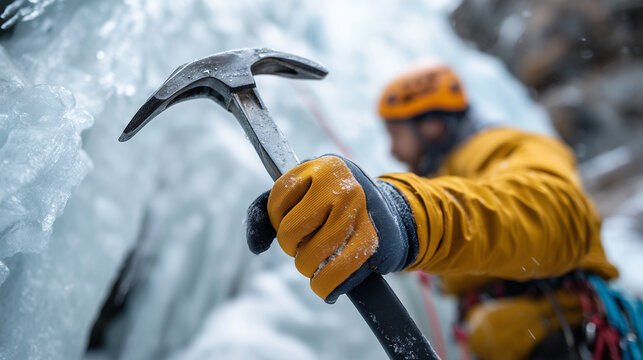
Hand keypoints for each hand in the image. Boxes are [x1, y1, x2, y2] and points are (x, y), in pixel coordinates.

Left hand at [246, 155, 417, 302]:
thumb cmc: (335, 207)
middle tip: (305, 244)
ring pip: (312, 256)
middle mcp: (342, 185)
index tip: (291, 220)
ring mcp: (360, 212)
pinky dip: (326, 285)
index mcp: (322, 167)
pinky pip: (336, 273)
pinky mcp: (374, 241)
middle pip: (290, 232)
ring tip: (316, 261)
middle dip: (292, 247)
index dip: (278, 220)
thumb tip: (256, 246)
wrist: (391, 215)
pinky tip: (327, 282)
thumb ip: (268, 212)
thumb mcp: (305, 194)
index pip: (277, 201)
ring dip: (309, 268)